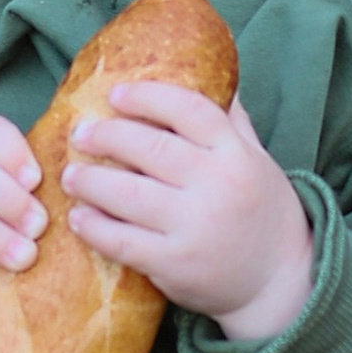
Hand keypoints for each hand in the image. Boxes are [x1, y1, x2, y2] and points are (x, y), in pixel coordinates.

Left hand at [59, 82, 313, 342]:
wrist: (281, 281)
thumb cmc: (264, 211)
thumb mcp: (257, 159)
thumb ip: (230, 120)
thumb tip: (203, 72)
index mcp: (236, 154)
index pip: (188, 110)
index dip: (147, 98)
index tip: (116, 95)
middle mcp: (217, 185)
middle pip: (151, 147)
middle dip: (106, 136)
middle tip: (80, 134)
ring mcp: (195, 227)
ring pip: (128, 194)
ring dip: (91, 181)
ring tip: (70, 175)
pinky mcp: (175, 265)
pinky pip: (123, 242)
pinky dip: (95, 228)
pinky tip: (78, 217)